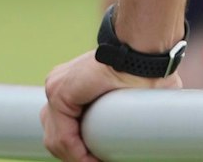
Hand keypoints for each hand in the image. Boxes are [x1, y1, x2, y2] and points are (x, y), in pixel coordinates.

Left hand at [40, 52, 177, 161]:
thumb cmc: (147, 72)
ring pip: (56, 140)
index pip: (62, 126)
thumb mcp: (130, 98)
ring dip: (78, 158)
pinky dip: (77, 154)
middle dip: (75, 154)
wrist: (143, 51)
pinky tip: (95, 159)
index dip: (78, 147)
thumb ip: (124, 113)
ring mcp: (56, 87)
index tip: (100, 158)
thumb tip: (145, 141)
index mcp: (71, 86)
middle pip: (55, 135)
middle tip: (100, 160)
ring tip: (101, 161)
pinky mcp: (59, 93)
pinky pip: (62, 136)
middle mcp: (58, 84)